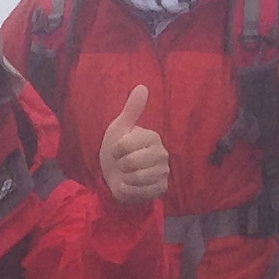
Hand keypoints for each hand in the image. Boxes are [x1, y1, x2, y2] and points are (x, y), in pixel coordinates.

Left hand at [97, 84, 170, 205]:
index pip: (124, 146)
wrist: (115, 175)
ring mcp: (163, 172)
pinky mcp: (161, 188)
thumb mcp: (120, 128)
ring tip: (127, 174)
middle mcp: (162, 153)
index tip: (118, 150)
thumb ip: (132, 109)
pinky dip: (129, 191)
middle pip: (131, 163)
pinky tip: (130, 185)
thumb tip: (142, 86)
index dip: (115, 150)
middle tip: (123, 164)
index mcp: (152, 137)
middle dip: (120, 165)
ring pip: (136, 178)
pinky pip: (140, 192)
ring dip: (125, 178)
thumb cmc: (117, 150)